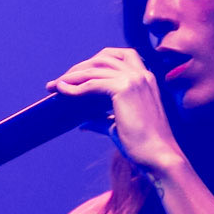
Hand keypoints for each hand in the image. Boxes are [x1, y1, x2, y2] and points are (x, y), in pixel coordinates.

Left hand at [48, 47, 181, 173]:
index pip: (118, 57)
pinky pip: (92, 84)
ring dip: (72, 75)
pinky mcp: (124, 89)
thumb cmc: (142, 146)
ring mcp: (134, 79)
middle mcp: (141, 74)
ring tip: (55, 85)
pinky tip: (62, 91)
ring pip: (95, 68)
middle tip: (60, 80)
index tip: (77, 74)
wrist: (158, 157)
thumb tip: (83, 123)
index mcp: (145, 79)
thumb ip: (102, 120)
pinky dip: (75, 87)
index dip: (95, 62)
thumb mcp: (119, 126)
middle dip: (80, 67)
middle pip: (104, 58)